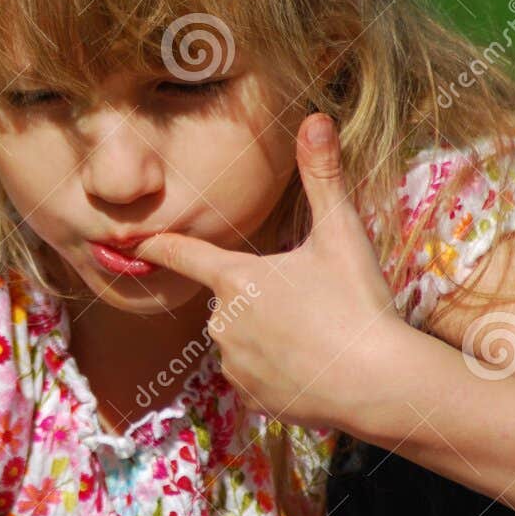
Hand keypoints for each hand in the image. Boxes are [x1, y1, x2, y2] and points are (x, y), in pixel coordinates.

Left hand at [133, 114, 403, 429]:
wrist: (379, 383)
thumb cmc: (358, 303)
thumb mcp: (342, 233)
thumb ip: (323, 175)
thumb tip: (316, 117)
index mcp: (235, 278)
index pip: (182, 254)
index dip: (160, 245)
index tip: (135, 241)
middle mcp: (222, 322)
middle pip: (229, 298)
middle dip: (259, 296)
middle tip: (309, 302)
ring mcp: (233, 364)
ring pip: (241, 339)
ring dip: (266, 334)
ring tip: (314, 336)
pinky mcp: (250, 398)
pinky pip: (254, 376)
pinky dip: (276, 370)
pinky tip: (308, 368)